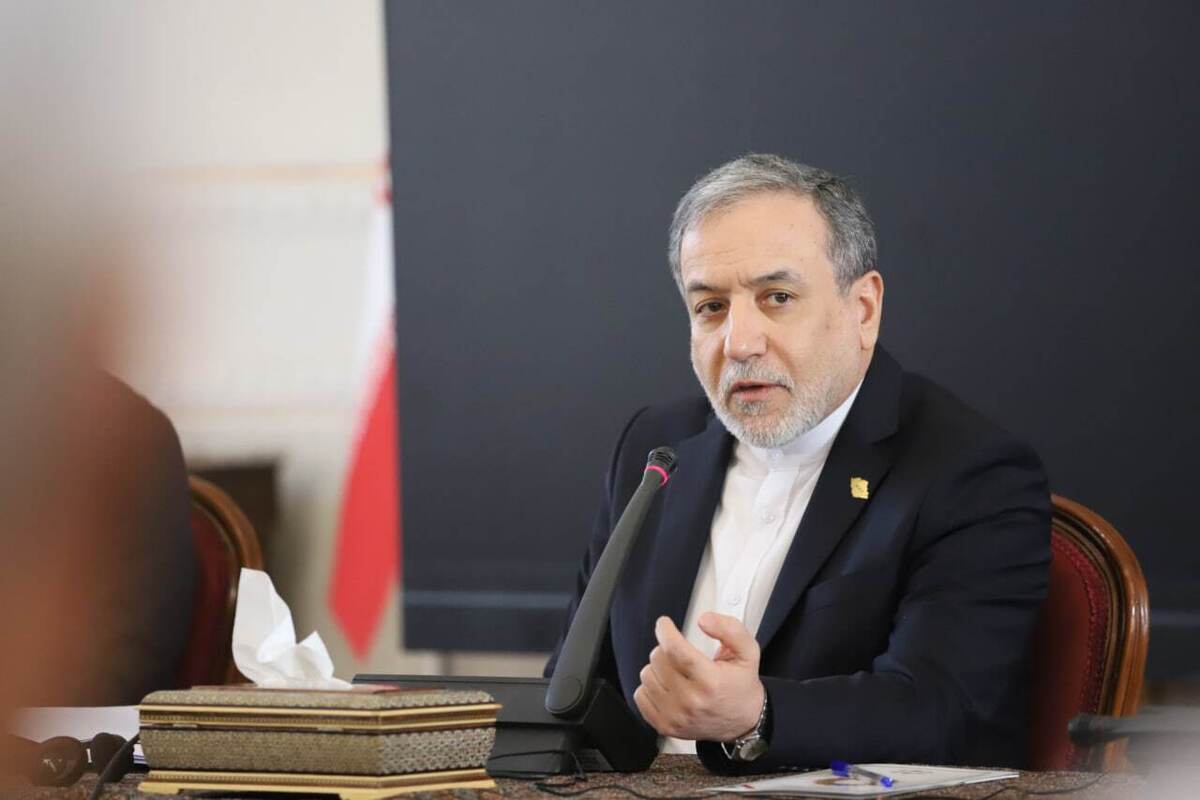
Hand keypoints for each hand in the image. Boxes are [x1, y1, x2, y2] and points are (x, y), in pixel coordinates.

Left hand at [633, 613, 764, 741]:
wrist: (743, 721)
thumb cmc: (741, 685)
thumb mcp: (748, 652)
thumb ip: (730, 629)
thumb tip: (704, 620)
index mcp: (711, 682)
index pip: (676, 650)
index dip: (666, 631)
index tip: (664, 624)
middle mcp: (691, 701)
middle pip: (658, 659)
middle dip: (667, 648)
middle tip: (681, 653)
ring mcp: (675, 716)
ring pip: (647, 675)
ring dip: (658, 667)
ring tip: (676, 671)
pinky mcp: (664, 725)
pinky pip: (640, 695)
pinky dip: (650, 687)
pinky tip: (668, 686)